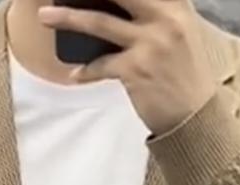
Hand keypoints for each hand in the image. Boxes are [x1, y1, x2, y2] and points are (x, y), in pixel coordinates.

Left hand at [39, 0, 217, 135]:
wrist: (195, 117)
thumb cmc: (185, 77)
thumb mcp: (181, 34)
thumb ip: (156, 14)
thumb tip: (117, 8)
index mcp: (176, 5)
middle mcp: (164, 19)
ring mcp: (149, 44)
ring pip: (99, 23)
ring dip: (67, 18)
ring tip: (45, 16)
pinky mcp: (136, 71)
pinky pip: (100, 65)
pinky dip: (85, 71)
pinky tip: (75, 75)